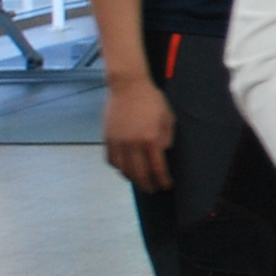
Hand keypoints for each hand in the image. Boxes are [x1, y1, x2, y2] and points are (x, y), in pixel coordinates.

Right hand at [102, 74, 174, 192]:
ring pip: (123, 169)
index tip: (167, 185)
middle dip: (148, 184)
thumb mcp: (168, 117)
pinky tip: (125, 169)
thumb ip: (166, 138)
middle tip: (153, 189)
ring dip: (133, 179)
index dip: (162, 180)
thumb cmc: (152, 100)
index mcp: (151, 139)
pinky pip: (111, 160)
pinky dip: (119, 168)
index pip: (157, 168)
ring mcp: (118, 142)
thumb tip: (163, 153)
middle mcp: (133, 144)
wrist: (127, 86)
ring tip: (140, 182)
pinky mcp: (108, 138)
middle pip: (139, 173)